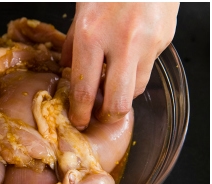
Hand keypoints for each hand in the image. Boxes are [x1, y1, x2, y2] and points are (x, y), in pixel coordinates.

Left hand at [61, 2, 178, 128]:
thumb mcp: (81, 13)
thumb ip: (75, 45)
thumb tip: (69, 73)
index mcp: (92, 35)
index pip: (86, 88)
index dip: (81, 111)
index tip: (78, 120)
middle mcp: (122, 42)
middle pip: (120, 99)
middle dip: (108, 115)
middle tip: (100, 116)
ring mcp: (148, 42)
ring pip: (137, 87)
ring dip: (124, 93)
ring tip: (112, 88)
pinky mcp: (165, 40)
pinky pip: (148, 66)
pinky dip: (136, 70)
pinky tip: (126, 62)